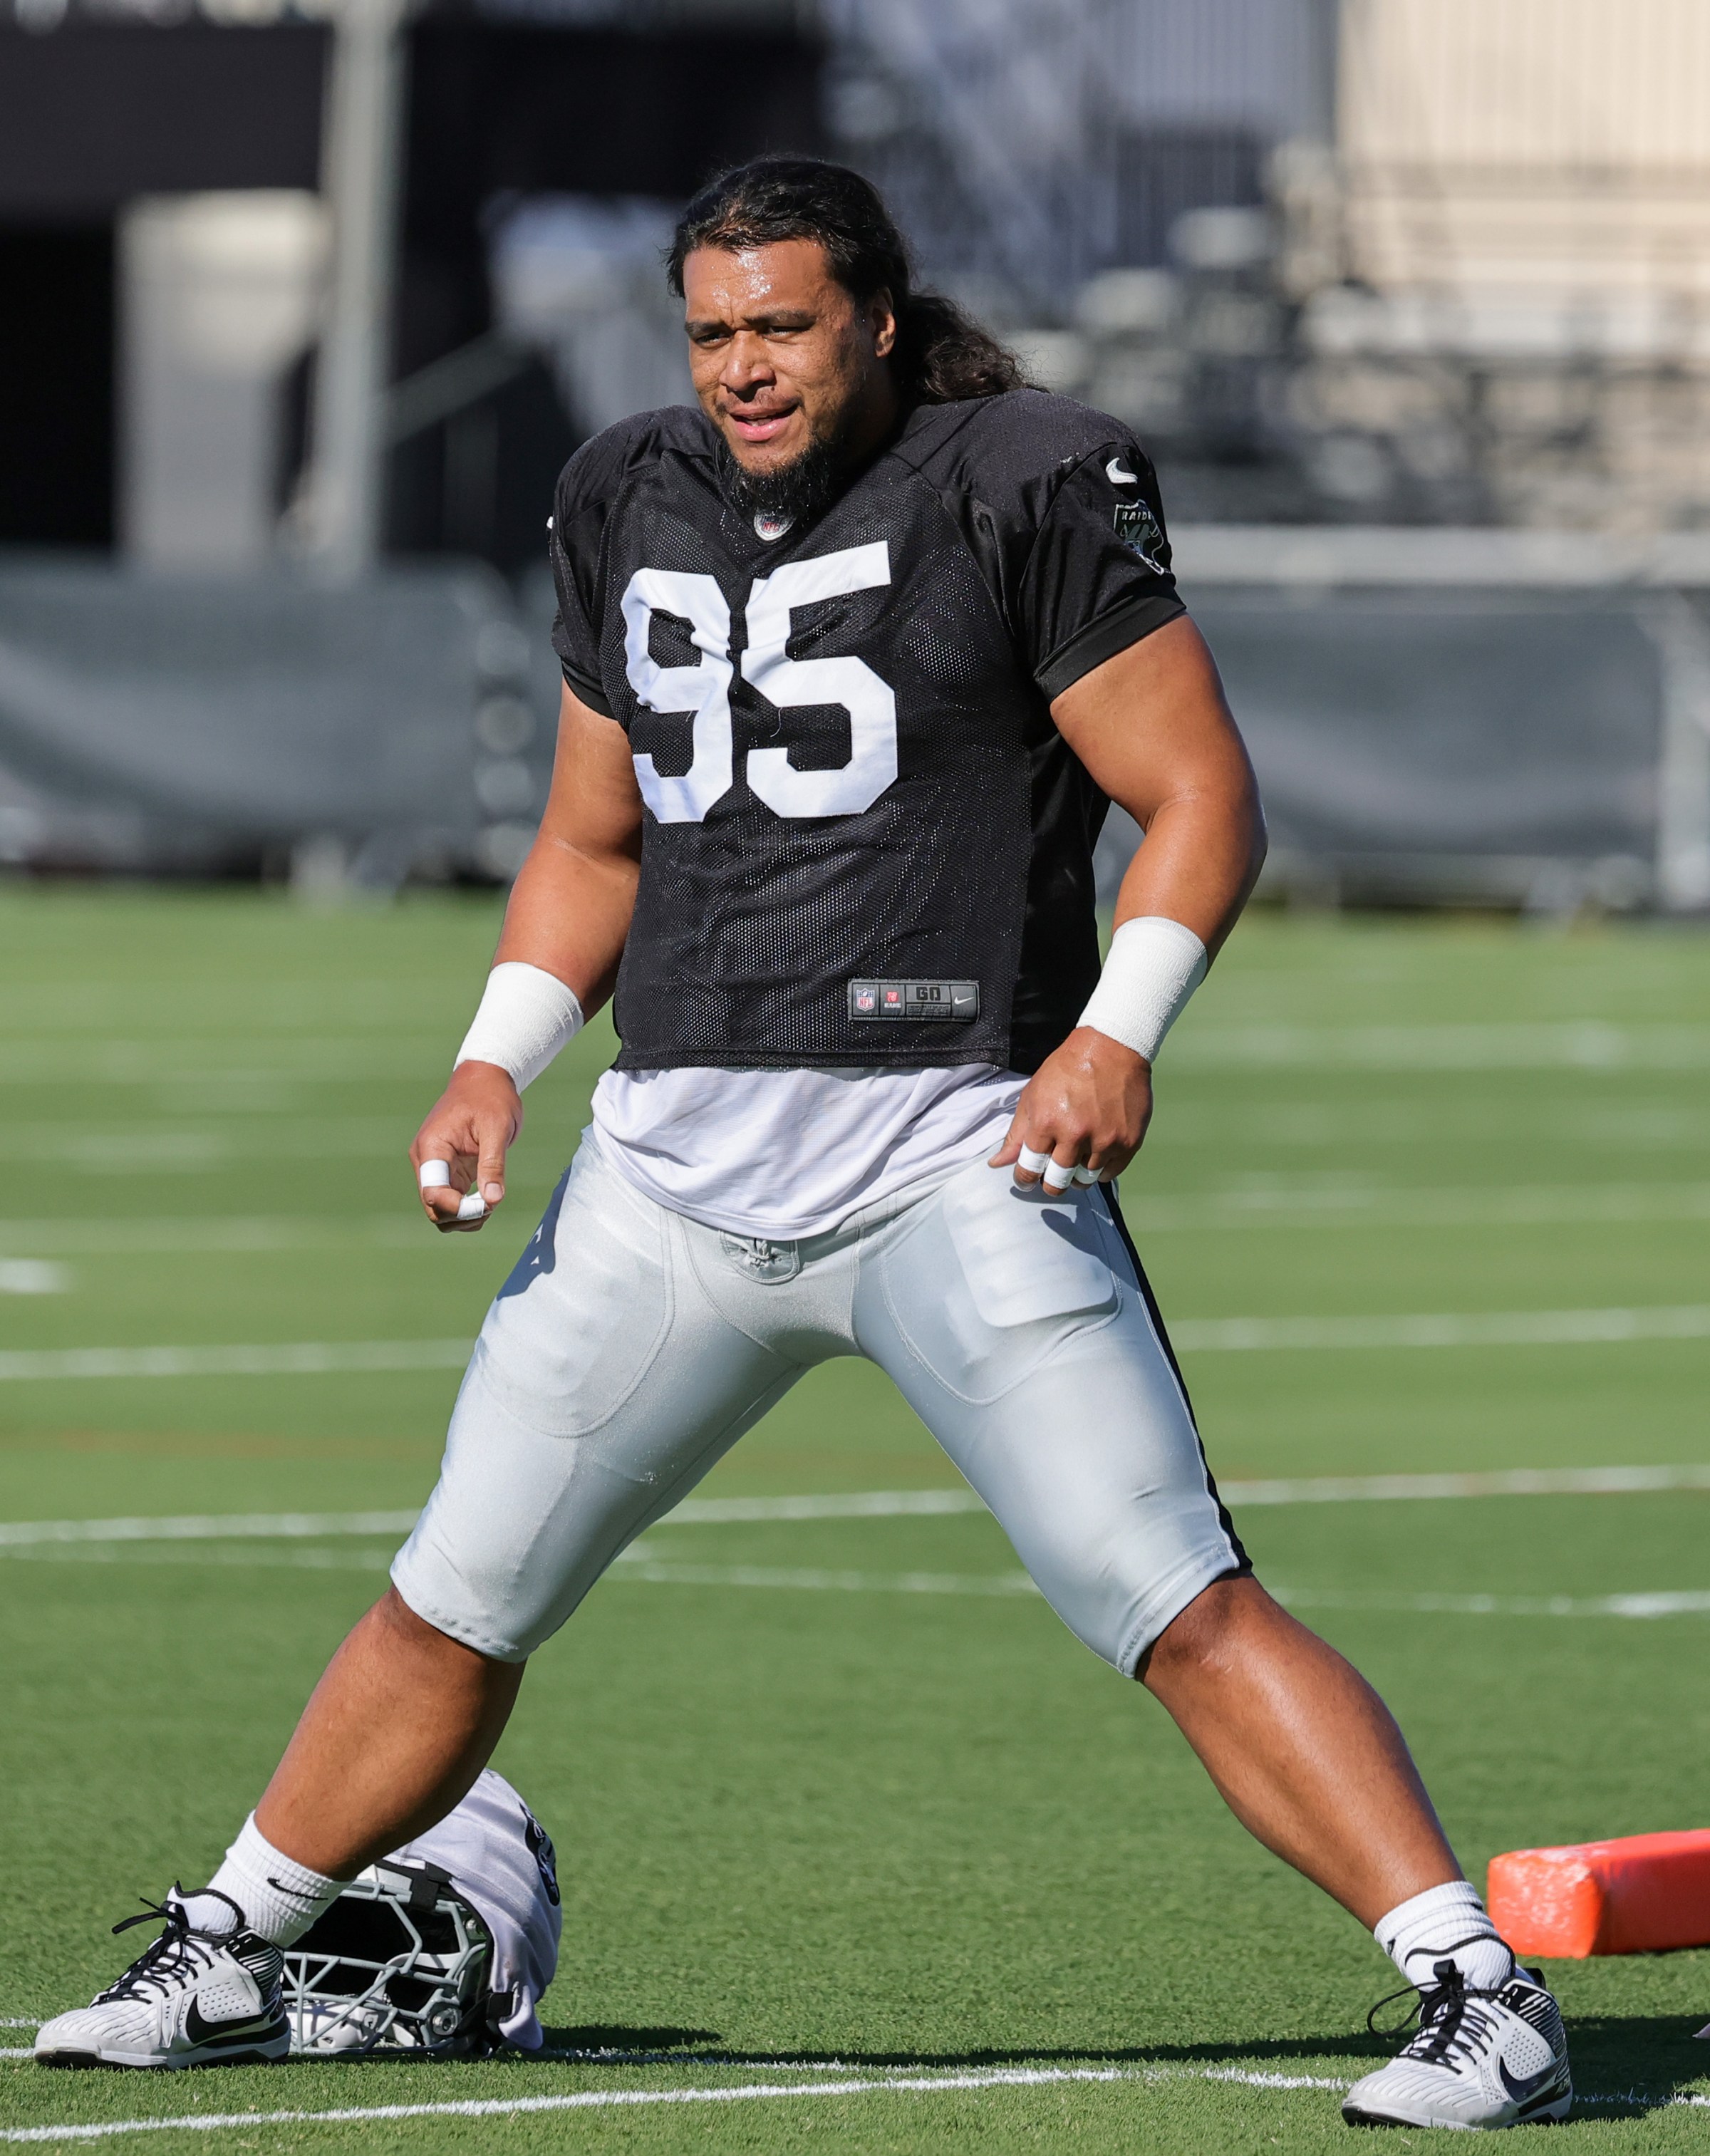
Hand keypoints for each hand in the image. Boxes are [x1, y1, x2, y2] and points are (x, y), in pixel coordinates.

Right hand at [409, 1062, 521, 1232]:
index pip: (433, 1193)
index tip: (487, 1205)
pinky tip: (488, 1197)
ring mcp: (437, 1167)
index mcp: (432, 1148)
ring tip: (491, 1200)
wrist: (485, 1079)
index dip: (458, 1208)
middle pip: (434, 1208)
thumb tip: (493, 1200)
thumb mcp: (497, 1127)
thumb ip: (493, 1165)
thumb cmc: (491, 1098)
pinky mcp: (449, 1170)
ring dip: (466, 1216)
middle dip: (462, 1216)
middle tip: (492, 1204)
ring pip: (441, 1210)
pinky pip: (452, 1200)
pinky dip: (469, 1208)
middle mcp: (427, 1160)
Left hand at [988, 1027, 1152, 1190]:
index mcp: (1047, 1122)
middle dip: (1050, 1182)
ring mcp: (1105, 1140)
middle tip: (1051, 1174)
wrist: (1111, 1048)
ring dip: (1077, 1175)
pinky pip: (1110, 1173)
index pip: (1029, 1168)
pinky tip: (1095, 1153)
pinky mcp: (1129, 1142)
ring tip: (1076, 1157)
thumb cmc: (1068, 1069)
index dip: (1025, 1178)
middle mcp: (1076, 1134)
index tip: (1027, 1179)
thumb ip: (1016, 1134)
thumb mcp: (1033, 1096)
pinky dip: (1100, 1169)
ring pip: (1085, 1180)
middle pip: (1057, 1182)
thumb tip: (997, 1163)